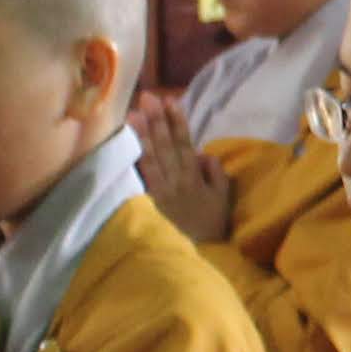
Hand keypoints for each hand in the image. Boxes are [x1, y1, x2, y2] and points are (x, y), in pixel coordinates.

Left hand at [139, 92, 235, 242]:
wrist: (199, 254)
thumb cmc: (212, 224)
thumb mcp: (223, 197)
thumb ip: (215, 172)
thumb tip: (201, 152)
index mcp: (194, 178)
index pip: (185, 144)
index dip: (178, 122)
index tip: (171, 100)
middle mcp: (176, 181)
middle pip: (165, 146)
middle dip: (157, 120)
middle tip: (148, 97)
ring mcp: (160, 191)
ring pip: (150, 158)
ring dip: (142, 134)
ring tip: (134, 113)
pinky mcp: (148, 201)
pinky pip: (141, 177)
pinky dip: (135, 159)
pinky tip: (127, 144)